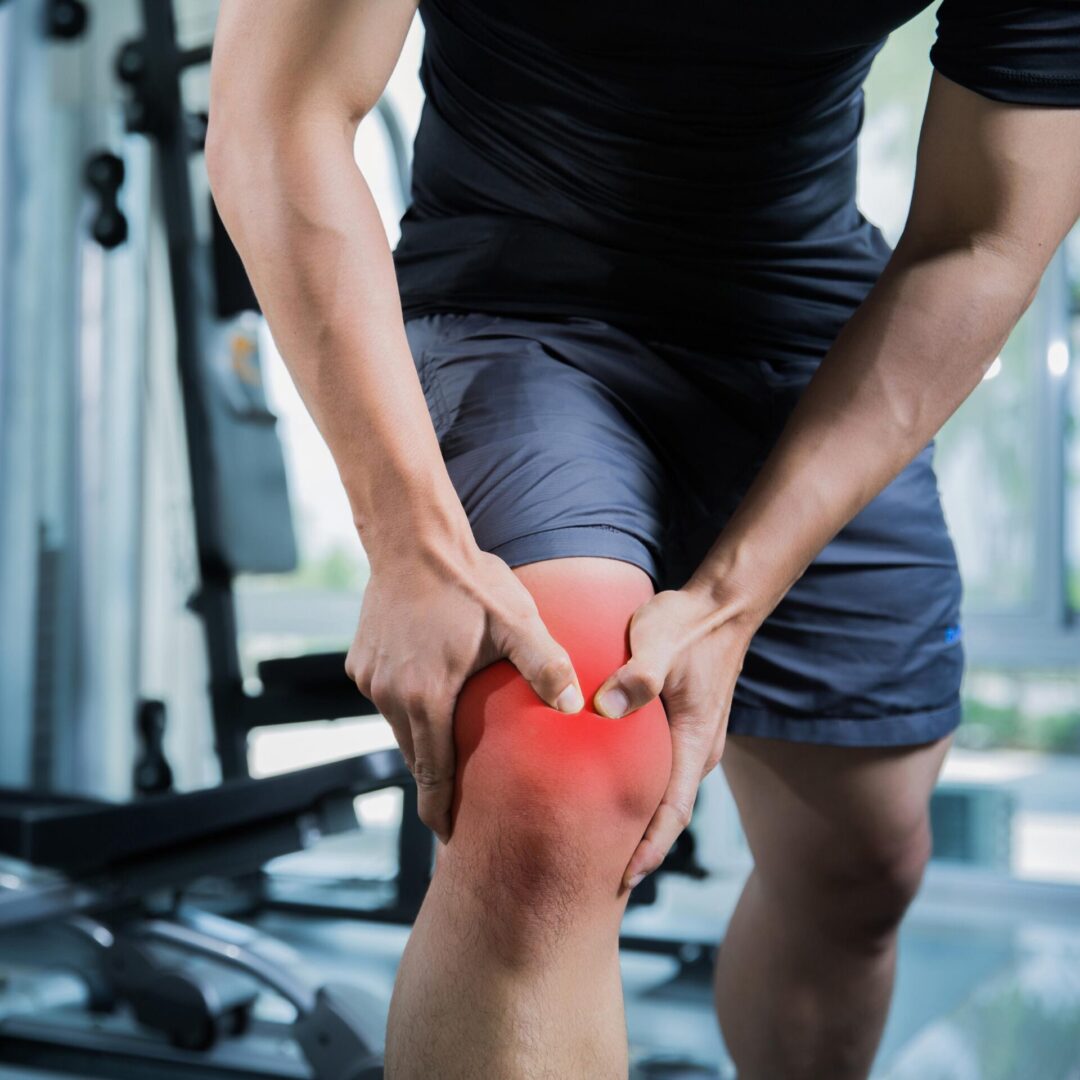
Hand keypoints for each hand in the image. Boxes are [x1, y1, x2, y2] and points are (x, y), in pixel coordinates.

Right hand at [345, 538, 584, 843]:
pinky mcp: (359, 662)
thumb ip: (546, 666)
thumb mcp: (517, 622)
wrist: (412, 539)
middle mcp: (389, 695)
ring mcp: (369, 679)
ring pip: (400, 727)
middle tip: (460, 804)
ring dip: (423, 739)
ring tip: (450, 753)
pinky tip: (432, 695)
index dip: (442, 812)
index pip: (432, 776)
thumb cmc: (470, 582)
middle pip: (415, 756)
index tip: (452, 840)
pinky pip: (386, 698)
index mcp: (426, 697)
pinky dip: (407, 705)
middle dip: (436, 781)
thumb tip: (577, 709)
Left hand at [592, 580, 754, 888]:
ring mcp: (694, 739)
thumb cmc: (687, 623)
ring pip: (664, 793)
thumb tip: (604, 710)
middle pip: (667, 813)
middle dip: (638, 846)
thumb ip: (635, 675)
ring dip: (638, 818)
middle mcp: (699, 749)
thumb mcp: (658, 642)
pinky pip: (661, 771)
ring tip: (600, 844)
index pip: (673, 812)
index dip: (649, 849)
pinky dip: (639, 790)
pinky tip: (611, 794)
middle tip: (597, 876)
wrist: (720, 605)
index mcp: (696, 741)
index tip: (623, 879)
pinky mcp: (684, 726)